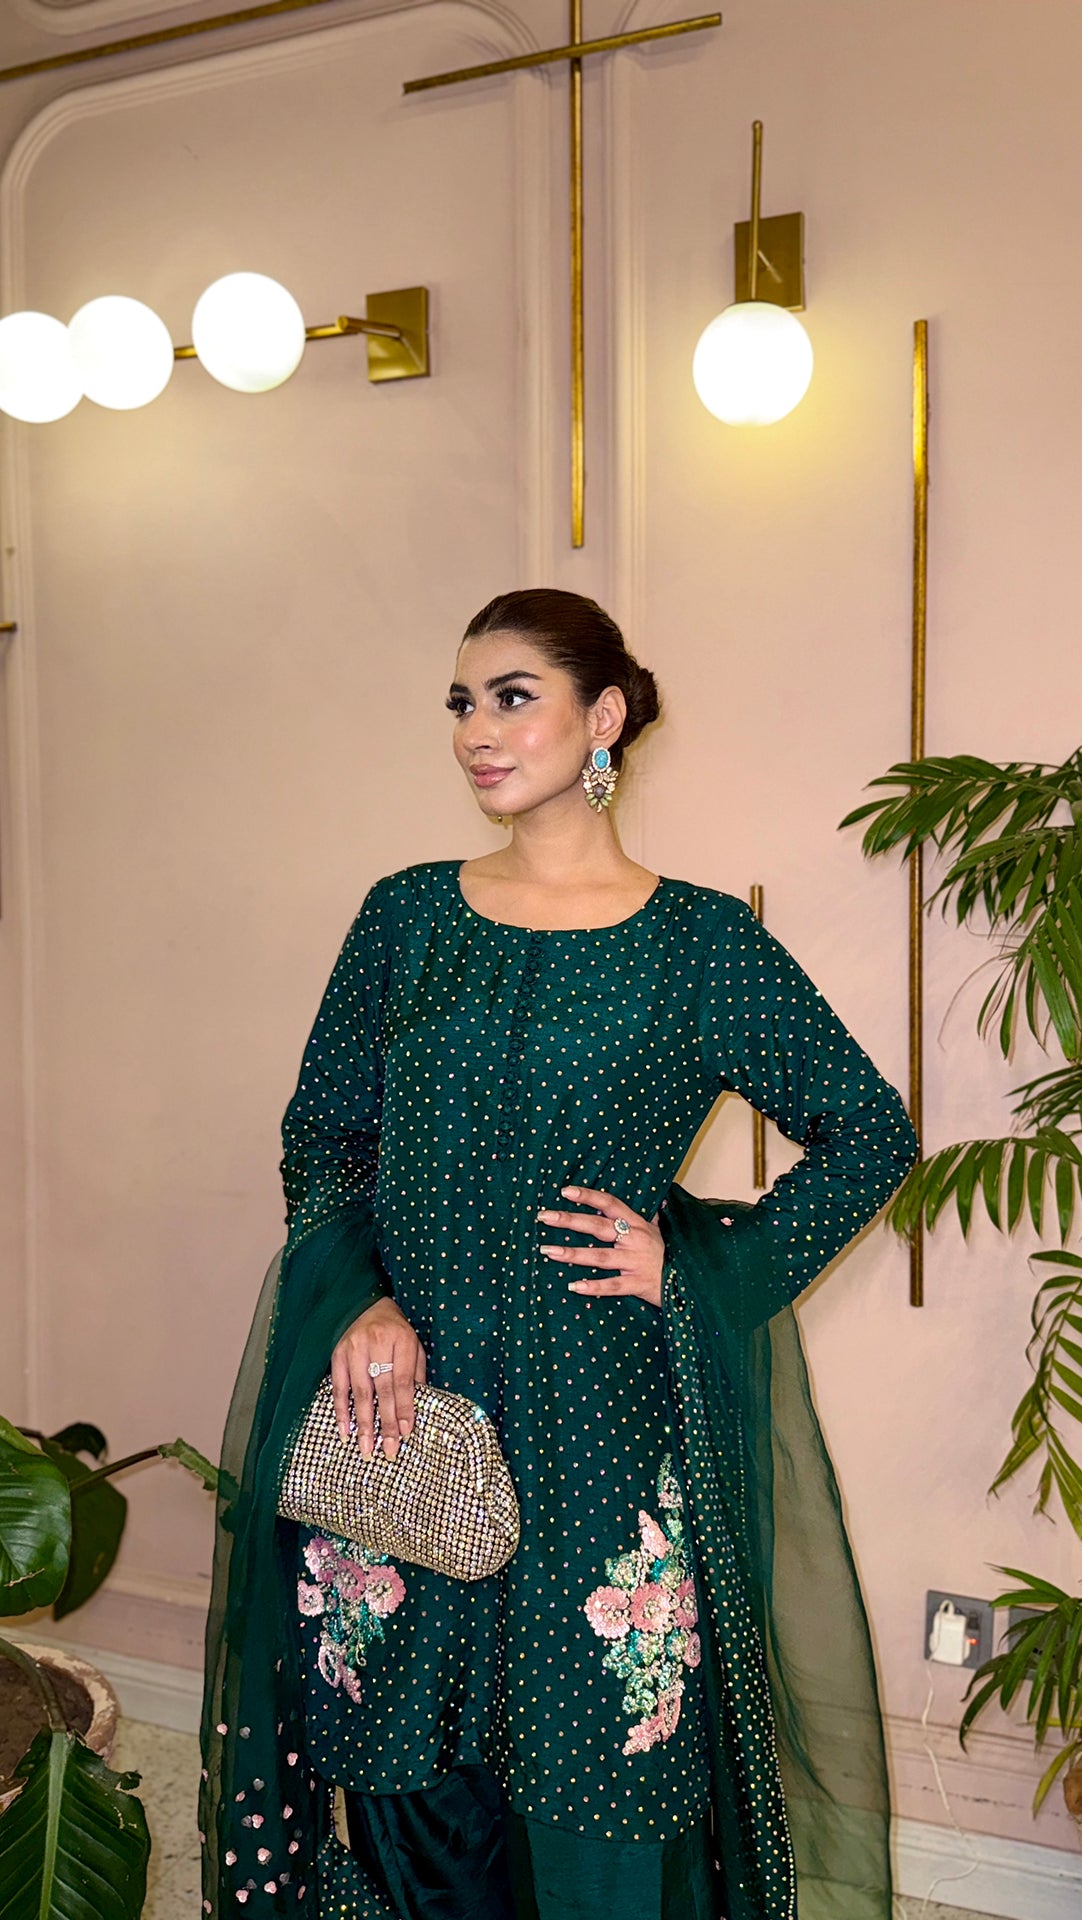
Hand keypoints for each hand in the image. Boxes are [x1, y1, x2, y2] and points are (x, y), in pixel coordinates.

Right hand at [331, 1299, 426, 1460]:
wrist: (367, 1304)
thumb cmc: (396, 1331)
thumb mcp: (414, 1345)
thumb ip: (416, 1375)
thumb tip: (414, 1410)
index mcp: (401, 1341)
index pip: (403, 1381)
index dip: (404, 1408)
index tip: (406, 1433)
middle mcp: (377, 1344)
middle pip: (382, 1390)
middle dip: (386, 1423)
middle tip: (389, 1450)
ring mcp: (354, 1349)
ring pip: (359, 1392)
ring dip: (363, 1423)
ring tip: (367, 1448)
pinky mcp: (337, 1355)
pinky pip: (339, 1388)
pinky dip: (342, 1411)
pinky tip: (346, 1431)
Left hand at [537, 1185, 664, 1309]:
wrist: (692, 1284)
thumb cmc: (671, 1256)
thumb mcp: (660, 1232)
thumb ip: (652, 1217)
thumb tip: (657, 1200)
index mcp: (637, 1225)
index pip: (610, 1204)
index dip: (588, 1196)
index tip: (565, 1191)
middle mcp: (635, 1240)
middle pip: (598, 1226)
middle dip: (570, 1220)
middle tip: (544, 1216)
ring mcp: (635, 1262)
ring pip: (600, 1257)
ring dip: (572, 1253)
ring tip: (548, 1251)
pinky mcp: (638, 1285)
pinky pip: (612, 1286)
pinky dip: (593, 1287)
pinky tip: (574, 1286)